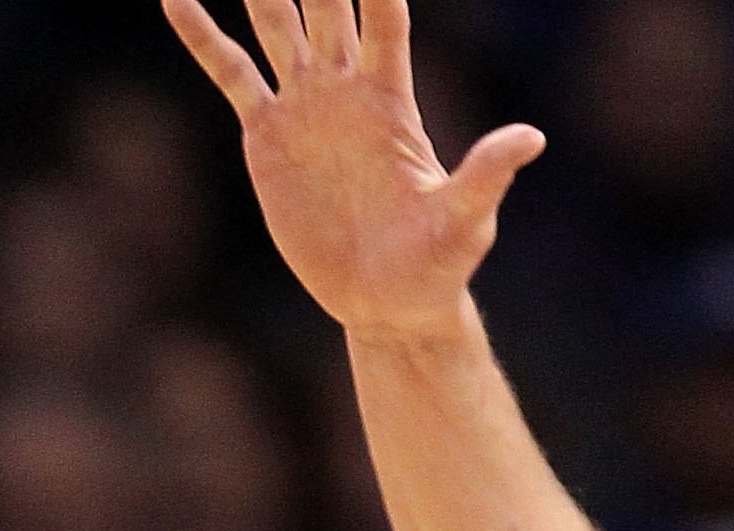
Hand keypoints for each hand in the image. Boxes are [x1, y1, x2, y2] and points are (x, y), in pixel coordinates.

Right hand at [161, 0, 542, 341]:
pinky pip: (230, 74)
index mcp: (389, 94)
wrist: (385, 298)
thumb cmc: (435, 262)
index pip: (383, 12)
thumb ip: (486, 175)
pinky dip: (203, 37)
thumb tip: (531, 139)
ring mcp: (303, 105)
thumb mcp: (464, 220)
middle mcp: (344, 85)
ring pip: (276, 22)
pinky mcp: (267, 135)